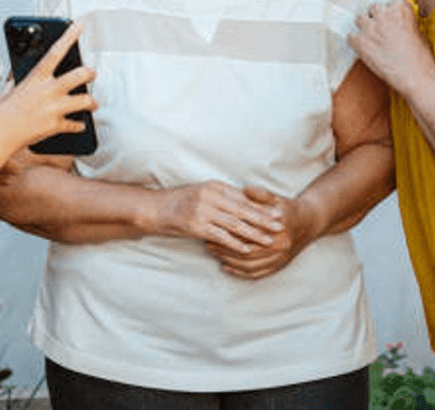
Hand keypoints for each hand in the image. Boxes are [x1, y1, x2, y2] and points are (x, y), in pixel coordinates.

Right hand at [0, 21, 96, 154]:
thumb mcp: (9, 89)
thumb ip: (21, 81)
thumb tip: (23, 75)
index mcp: (36, 78)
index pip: (56, 51)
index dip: (69, 36)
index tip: (79, 25)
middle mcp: (48, 91)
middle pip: (80, 75)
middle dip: (90, 73)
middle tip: (92, 74)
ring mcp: (54, 108)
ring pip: (85, 100)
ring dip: (92, 102)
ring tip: (93, 103)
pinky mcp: (56, 126)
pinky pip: (75, 125)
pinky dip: (78, 126)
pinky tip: (80, 125)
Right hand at [151, 181, 284, 251]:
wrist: (154, 209)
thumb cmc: (180, 202)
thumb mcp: (202, 193)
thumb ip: (221, 197)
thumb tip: (244, 204)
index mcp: (214, 186)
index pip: (243, 197)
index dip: (262, 206)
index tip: (278, 212)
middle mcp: (210, 196)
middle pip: (243, 209)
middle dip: (263, 219)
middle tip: (280, 226)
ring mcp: (203, 211)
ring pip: (235, 223)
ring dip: (254, 233)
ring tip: (269, 240)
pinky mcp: (196, 225)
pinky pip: (220, 235)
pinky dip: (235, 243)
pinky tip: (246, 249)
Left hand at [206, 185, 321, 279]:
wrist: (310, 223)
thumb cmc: (289, 209)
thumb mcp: (276, 198)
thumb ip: (261, 194)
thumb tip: (246, 189)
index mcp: (277, 231)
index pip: (248, 236)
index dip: (228, 234)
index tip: (213, 229)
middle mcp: (280, 247)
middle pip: (247, 254)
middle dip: (225, 250)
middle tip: (209, 244)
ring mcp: (280, 259)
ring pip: (250, 266)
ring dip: (230, 262)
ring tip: (215, 254)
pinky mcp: (279, 266)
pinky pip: (257, 274)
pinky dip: (241, 273)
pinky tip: (228, 268)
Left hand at [349, 0, 434, 94]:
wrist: (415, 76)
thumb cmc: (420, 58)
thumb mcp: (417, 32)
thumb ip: (404, 24)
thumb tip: (396, 27)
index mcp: (400, 9)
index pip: (389, 3)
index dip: (389, 13)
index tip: (389, 21)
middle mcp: (384, 14)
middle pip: (373, 8)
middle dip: (375, 17)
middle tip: (379, 30)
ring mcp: (370, 27)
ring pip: (359, 18)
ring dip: (363, 26)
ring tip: (369, 38)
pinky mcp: (360, 42)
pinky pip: (350, 36)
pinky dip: (355, 42)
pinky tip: (362, 48)